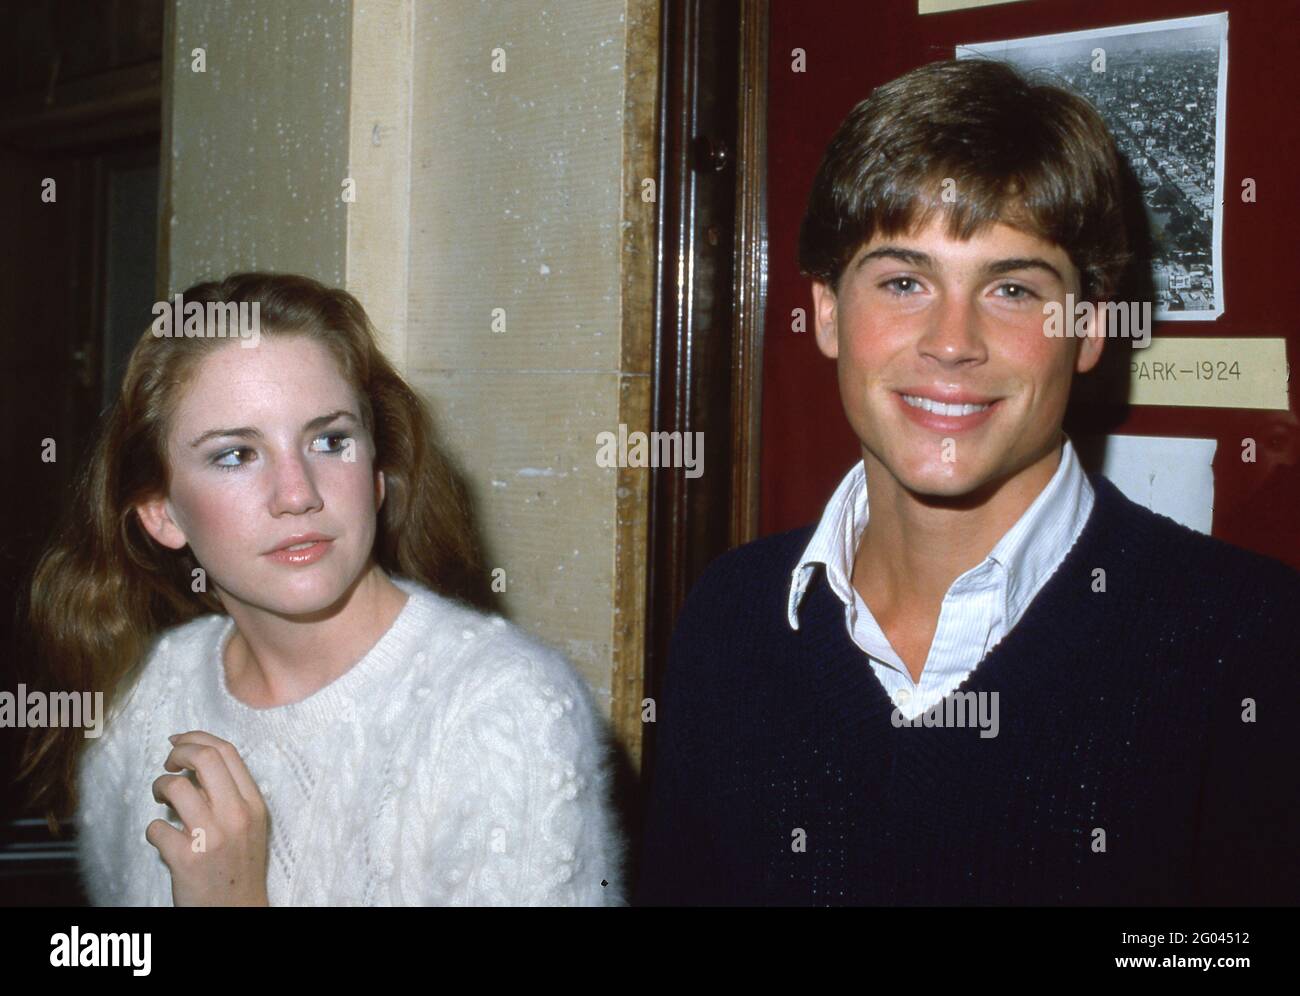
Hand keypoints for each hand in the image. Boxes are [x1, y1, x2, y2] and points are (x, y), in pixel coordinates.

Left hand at [146, 730, 269, 905]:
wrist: (237, 911)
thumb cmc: (239, 866)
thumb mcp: (250, 824)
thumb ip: (231, 794)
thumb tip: (195, 762)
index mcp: (254, 803)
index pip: (226, 751)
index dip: (196, 738)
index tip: (179, 741)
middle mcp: (236, 815)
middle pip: (203, 758)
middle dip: (177, 753)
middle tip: (168, 764)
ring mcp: (212, 836)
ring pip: (175, 787)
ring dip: (159, 787)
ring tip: (161, 799)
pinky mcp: (187, 859)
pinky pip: (156, 828)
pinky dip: (153, 830)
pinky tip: (163, 838)